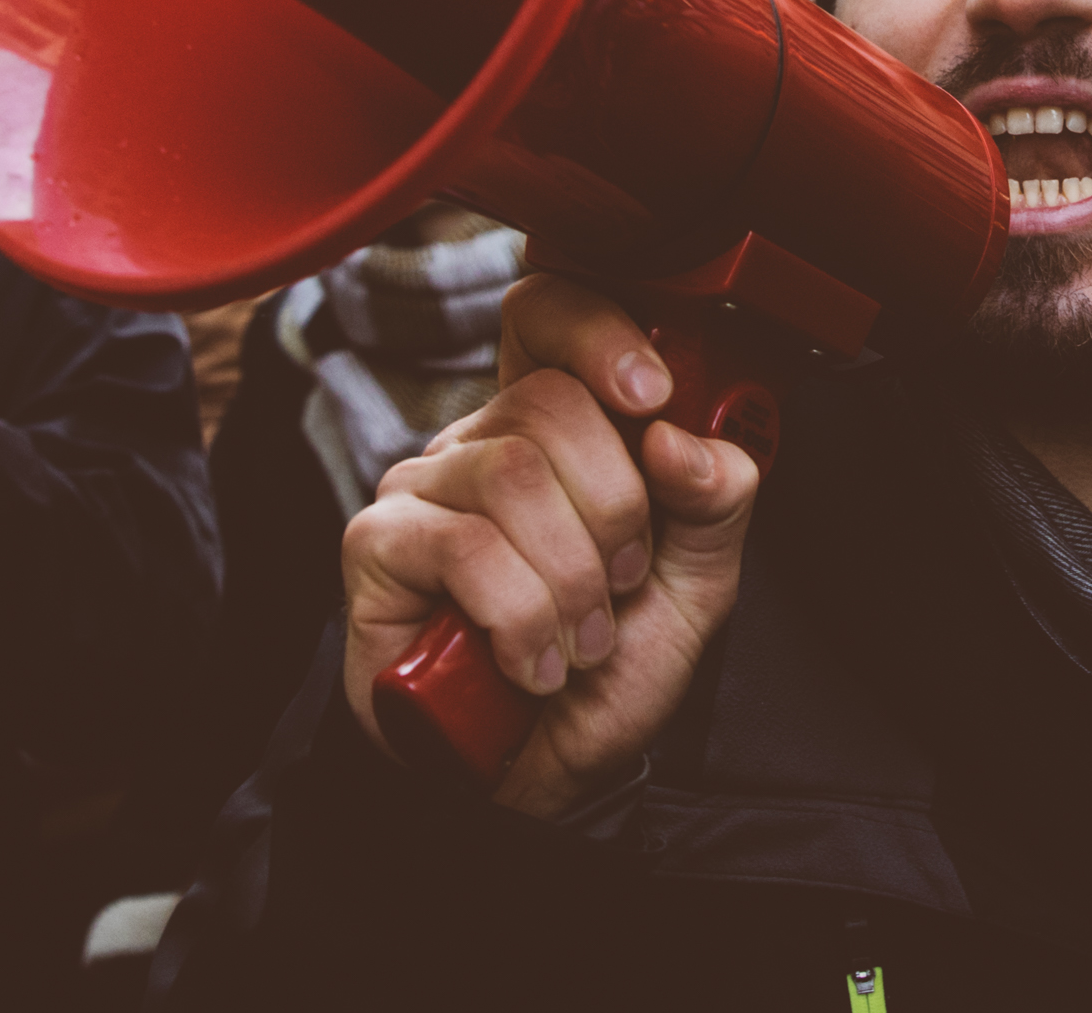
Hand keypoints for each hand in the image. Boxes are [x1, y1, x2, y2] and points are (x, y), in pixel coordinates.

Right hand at [340, 276, 757, 818]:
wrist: (537, 776)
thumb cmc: (606, 669)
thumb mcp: (698, 581)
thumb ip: (716, 500)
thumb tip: (681, 437)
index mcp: (556, 425)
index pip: (550, 314)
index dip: (600, 333)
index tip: (653, 395)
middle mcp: (481, 440)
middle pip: (549, 403)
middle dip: (615, 508)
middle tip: (624, 583)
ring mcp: (421, 488)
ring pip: (512, 474)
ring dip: (572, 576)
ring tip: (581, 640)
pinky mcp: (375, 548)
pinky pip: (461, 544)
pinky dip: (520, 613)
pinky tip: (533, 660)